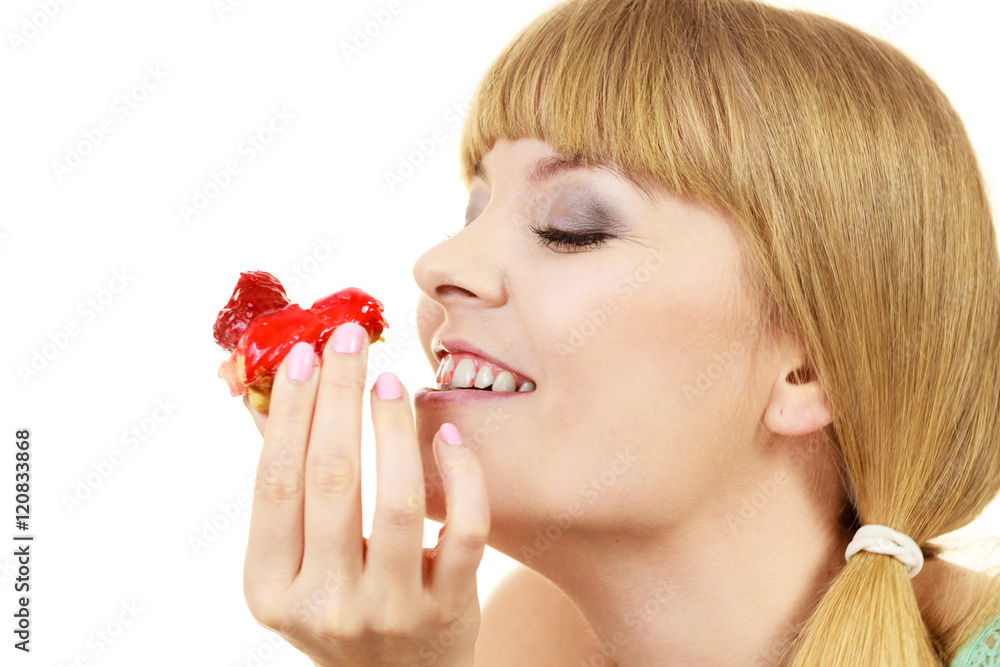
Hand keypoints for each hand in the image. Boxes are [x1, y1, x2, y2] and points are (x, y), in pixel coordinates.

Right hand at [242, 323, 488, 666]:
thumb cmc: (339, 601)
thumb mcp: (294, 562)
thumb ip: (283, 483)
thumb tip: (261, 388)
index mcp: (270, 587)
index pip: (275, 482)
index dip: (288, 411)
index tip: (302, 352)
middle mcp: (324, 605)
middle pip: (333, 481)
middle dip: (340, 397)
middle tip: (349, 338)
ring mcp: (390, 612)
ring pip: (399, 503)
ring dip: (395, 429)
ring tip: (391, 382)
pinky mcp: (448, 609)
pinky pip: (464, 531)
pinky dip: (462, 476)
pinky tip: (449, 435)